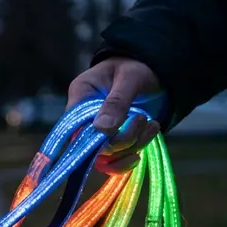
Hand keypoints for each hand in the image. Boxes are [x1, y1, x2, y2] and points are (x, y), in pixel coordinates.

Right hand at [66, 57, 164, 173]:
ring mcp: (100, 132)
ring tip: (151, 124)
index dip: (91, 136)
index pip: (73, 126)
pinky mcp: (114, 141)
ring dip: (133, 145)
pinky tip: (148, 136)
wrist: (153, 70)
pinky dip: (133, 155)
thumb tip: (102, 129)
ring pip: (108, 156)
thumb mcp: (129, 77)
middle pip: (93, 145)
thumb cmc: (137, 66)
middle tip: (141, 118)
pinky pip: (117, 160)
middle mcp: (86, 118)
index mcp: (81, 95)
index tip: (115, 131)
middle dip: (121, 138)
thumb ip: (117, 101)